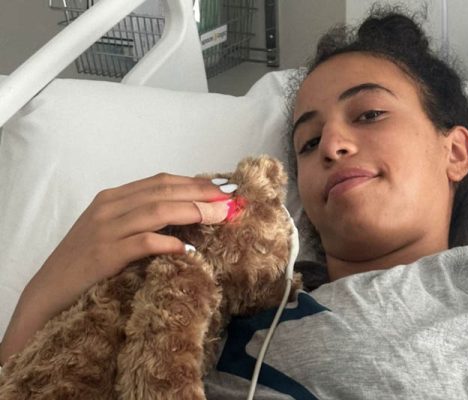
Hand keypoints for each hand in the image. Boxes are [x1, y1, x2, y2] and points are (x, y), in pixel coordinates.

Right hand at [0, 173, 234, 363]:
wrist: (47, 292)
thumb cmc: (85, 263)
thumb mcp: (114, 233)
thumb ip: (143, 220)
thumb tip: (189, 216)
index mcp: (113, 197)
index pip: (161, 181)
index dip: (195, 182)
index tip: (223, 187)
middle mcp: (109, 207)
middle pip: (164, 191)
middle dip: (202, 193)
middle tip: (232, 198)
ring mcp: (105, 229)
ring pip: (157, 210)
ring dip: (194, 211)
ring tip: (221, 215)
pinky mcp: (104, 255)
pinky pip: (143, 242)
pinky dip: (168, 241)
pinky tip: (188, 247)